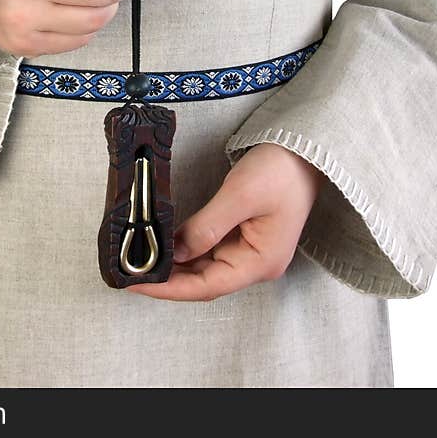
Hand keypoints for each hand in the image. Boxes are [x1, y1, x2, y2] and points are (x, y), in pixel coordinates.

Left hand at [127, 143, 325, 301]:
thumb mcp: (239, 196)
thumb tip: (174, 252)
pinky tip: (164, 245)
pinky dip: (185, 249)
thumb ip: (205, 227)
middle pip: (205, 280)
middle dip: (168, 278)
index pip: (208, 286)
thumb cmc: (282, 170)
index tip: (139, 284)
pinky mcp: (244, 235)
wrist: (305, 148)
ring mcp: (251, 250)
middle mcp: (256, 263)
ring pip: (204, 266)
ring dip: (175, 265)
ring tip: (141, 260)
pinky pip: (209, 250)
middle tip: (131, 271)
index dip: (170, 288)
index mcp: (261, 262)